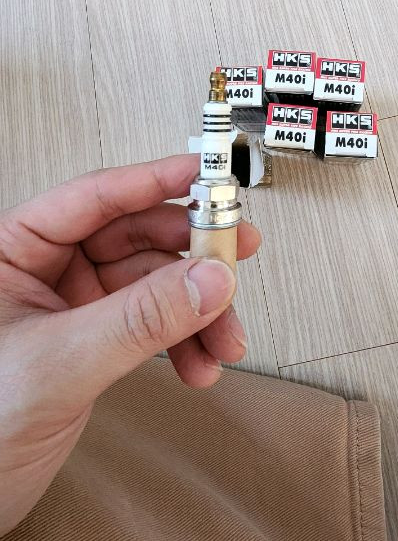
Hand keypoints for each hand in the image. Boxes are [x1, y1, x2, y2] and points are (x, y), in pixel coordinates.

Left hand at [0, 155, 259, 535]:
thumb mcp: (58, 362)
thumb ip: (138, 320)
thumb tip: (207, 278)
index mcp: (15, 249)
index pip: (95, 197)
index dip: (154, 181)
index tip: (206, 176)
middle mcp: (46, 270)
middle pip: (136, 237)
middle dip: (191, 255)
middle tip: (233, 259)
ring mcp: (72, 307)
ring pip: (155, 284)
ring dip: (198, 310)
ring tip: (224, 336)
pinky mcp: (92, 342)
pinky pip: (154, 325)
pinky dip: (185, 343)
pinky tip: (201, 363)